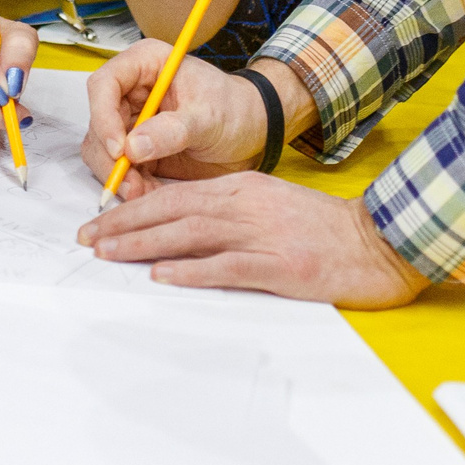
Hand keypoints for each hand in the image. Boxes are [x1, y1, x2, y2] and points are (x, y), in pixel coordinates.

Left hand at [77, 173, 430, 307]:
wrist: (378, 241)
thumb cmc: (324, 230)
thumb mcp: (271, 207)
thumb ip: (229, 214)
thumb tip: (181, 230)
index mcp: (241, 188)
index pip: (174, 194)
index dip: (132, 207)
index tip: (99, 221)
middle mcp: (244, 204)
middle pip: (172, 209)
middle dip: (124, 224)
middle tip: (87, 238)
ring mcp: (260, 233)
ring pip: (188, 233)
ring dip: (143, 245)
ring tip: (107, 253)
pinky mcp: (278, 264)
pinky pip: (225, 266)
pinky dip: (190, 270)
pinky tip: (162, 276)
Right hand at [78, 44, 263, 197]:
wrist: (252, 133)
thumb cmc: (235, 109)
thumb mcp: (209, 116)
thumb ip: (173, 130)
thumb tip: (134, 146)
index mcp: (147, 65)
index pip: (105, 84)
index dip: (103, 116)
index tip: (118, 149)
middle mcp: (132, 92)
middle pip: (97, 123)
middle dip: (109, 157)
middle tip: (129, 183)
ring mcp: (132, 122)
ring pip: (101, 150)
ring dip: (118, 175)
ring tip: (143, 191)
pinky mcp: (137, 150)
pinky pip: (119, 170)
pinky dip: (130, 185)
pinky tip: (149, 194)